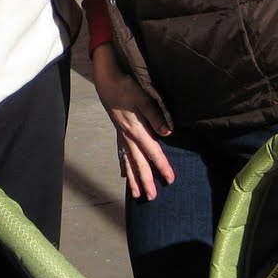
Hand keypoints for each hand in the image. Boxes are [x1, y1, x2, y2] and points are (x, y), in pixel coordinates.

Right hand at [91, 44, 174, 200]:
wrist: (107, 80)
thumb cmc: (126, 87)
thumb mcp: (143, 98)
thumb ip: (156, 116)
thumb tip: (167, 133)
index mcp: (137, 130)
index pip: (153, 152)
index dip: (162, 166)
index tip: (170, 180)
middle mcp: (128, 136)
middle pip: (139, 163)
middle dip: (146, 181)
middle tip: (152, 197)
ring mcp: (121, 135)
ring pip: (128, 162)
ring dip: (133, 178)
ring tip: (136, 194)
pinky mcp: (118, 131)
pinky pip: (121, 153)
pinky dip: (123, 165)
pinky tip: (124, 174)